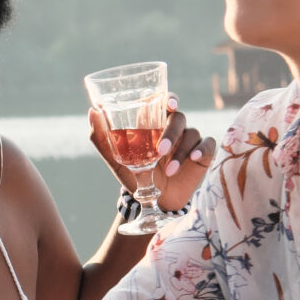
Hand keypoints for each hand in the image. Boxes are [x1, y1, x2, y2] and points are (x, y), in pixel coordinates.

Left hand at [88, 98, 208, 213]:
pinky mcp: (203, 153)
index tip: (168, 104)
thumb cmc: (136, 175)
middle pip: (178, 117)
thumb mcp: (116, 160)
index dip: (169, 98)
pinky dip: (201, 150)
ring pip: (191, 133)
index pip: (165, 102)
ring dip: (180, 152)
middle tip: (160, 150)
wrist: (154, 200)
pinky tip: (194, 158)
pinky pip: (208, 145)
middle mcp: (174, 127)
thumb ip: (102, 138)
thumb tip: (92, 111)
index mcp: (155, 123)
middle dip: (170, 132)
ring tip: (168, 171)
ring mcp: (190, 139)